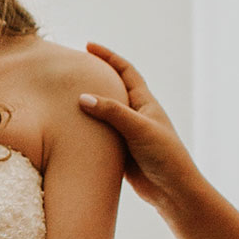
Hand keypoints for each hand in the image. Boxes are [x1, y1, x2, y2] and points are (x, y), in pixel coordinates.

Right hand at [81, 43, 199, 209]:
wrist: (174, 192)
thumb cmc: (165, 157)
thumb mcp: (138, 129)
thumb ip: (112, 112)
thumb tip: (82, 97)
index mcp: (145, 103)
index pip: (126, 71)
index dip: (109, 57)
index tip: (88, 46)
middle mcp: (137, 115)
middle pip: (113, 90)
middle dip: (95, 78)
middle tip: (72, 71)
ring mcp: (128, 135)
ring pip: (104, 115)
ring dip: (88, 106)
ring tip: (64, 99)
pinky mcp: (121, 153)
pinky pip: (100, 137)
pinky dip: (87, 131)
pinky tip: (71, 133)